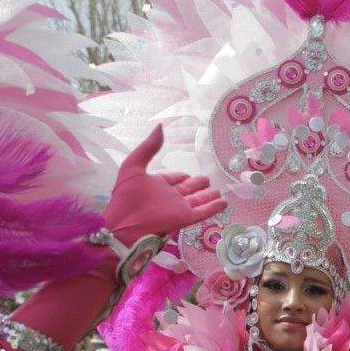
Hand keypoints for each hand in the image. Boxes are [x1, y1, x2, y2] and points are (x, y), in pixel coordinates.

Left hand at [104, 126, 225, 245]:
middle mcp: (169, 196)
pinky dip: (214, 208)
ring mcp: (179, 208)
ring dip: (208, 196)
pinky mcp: (186, 218)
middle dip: (197, 184)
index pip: (172, 179)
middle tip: (207, 180)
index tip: (187, 173)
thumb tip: (161, 126)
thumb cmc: (126, 196)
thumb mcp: (133, 166)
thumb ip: (149, 147)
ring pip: (198, 200)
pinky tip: (224, 203)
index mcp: (155, 185)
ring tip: (219, 191)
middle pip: (187, 189)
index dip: (179, 176)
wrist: (125, 224)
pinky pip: (204, 212)